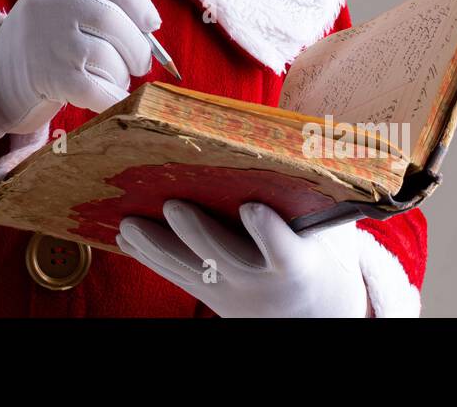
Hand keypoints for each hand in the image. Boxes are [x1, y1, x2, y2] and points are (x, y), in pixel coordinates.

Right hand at [0, 0, 160, 140]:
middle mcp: (52, 6)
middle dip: (137, 49)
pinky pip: (98, 90)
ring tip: (111, 80)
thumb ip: (102, 7)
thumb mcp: (64, 8)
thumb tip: (150, 29)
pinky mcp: (49, 78)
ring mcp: (50, 41)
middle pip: (113, 22)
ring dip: (120, 77)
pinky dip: (111, 99)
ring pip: (109, 59)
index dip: (137, 0)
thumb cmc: (46, 43)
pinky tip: (107, 98)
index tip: (151, 24)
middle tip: (139, 64)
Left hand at [116, 199, 370, 316]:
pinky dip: (149, 257)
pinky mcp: (209, 297)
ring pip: (189, 271)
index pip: (283, 251)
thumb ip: (314, 198)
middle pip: (224, 259)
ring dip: (156, 247)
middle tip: (173, 205)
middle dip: (197, 233)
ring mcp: (231, 293)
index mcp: (299, 264)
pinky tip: (126, 237)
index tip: (252, 209)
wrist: (315, 316)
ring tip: (130, 223)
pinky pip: (175, 276)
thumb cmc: (320, 256)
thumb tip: (304, 140)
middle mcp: (260, 283)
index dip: (268, 232)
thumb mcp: (330, 231)